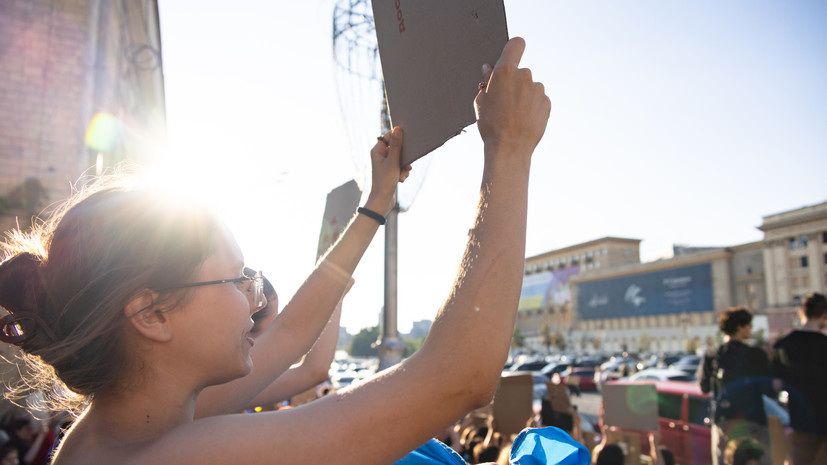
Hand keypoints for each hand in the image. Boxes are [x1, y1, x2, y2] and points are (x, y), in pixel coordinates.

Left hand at [365, 127, 411, 215]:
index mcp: (377, 150)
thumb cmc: (385, 181)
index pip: (389, 136)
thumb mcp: (392, 162)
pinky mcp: (390, 171)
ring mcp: (385, 163)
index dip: (399, 138)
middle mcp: (380, 155)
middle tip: (407, 163)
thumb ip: (396, 145)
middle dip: (404, 156)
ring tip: (403, 174)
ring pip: (400, 158)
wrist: (382, 201)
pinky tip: (402, 179)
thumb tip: (398, 129)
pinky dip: (403, 172)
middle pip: (396, 147)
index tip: (407, 143)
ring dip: (404, 166)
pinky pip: (400, 166)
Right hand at [475, 37, 550, 162]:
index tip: (512, 55)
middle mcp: (524, 76)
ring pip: (530, 87)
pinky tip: (523, 120)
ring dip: (524, 96)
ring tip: (514, 115)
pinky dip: (532, 107)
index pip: (516, 44)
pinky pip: (538, 100)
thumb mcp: (481, 102)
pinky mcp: (547, 103)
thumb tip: (488, 70)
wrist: (509, 148)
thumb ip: (486, 82)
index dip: (514, 48)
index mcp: (505, 72)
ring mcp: (538, 89)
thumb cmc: (491, 126)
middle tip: (504, 101)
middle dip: (514, 83)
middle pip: (521, 72)